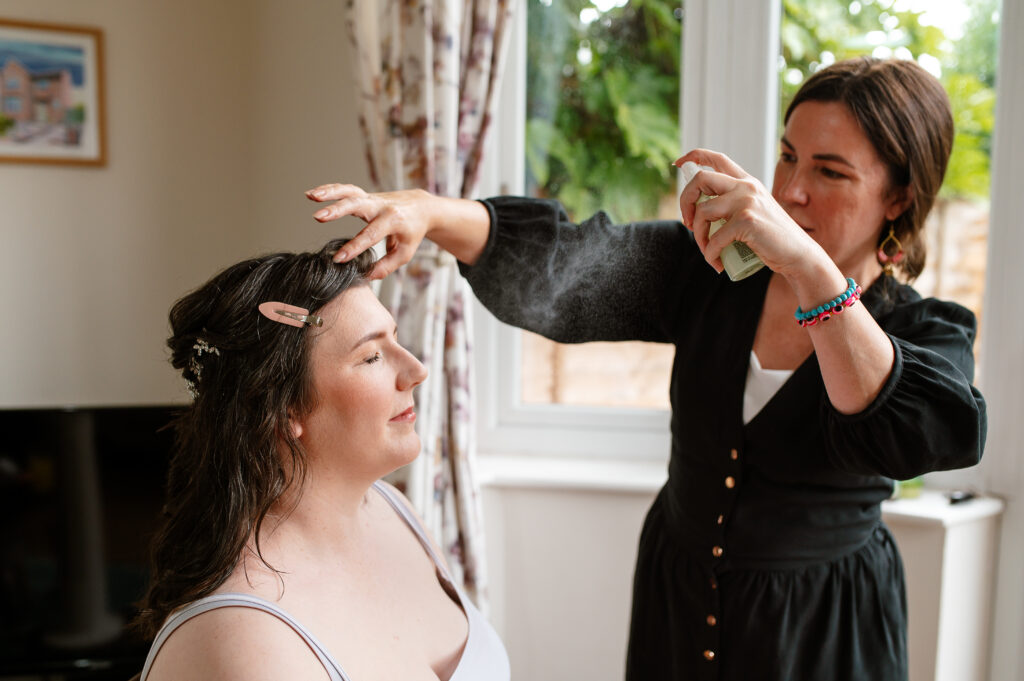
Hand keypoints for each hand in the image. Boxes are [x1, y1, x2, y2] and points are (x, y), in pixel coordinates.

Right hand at [306, 184, 434, 278]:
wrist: (421, 207)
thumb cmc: (412, 232)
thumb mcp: (405, 252)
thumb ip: (386, 265)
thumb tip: (367, 275)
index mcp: (393, 220)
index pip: (370, 235)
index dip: (354, 248)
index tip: (338, 259)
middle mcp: (381, 206)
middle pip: (357, 205)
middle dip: (337, 210)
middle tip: (318, 217)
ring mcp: (373, 198)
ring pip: (349, 191)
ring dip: (329, 193)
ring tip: (310, 196)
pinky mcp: (366, 196)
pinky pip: (346, 190)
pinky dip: (329, 189)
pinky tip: (312, 194)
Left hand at [674, 149, 825, 279]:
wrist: (798, 255)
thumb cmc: (772, 239)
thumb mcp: (753, 212)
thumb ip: (733, 206)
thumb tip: (699, 211)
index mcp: (747, 182)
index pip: (717, 158)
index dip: (694, 156)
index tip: (678, 164)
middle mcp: (746, 186)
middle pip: (700, 179)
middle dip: (684, 201)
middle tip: (687, 223)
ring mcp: (747, 202)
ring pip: (702, 211)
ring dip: (698, 236)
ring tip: (708, 251)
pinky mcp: (747, 221)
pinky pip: (715, 238)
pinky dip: (710, 254)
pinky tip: (717, 263)